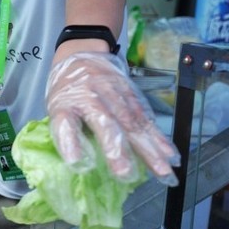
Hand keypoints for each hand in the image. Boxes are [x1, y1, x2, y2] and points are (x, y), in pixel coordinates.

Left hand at [46, 52, 179, 184]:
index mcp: (73, 101)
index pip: (72, 122)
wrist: (84, 54)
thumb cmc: (68, 89)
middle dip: (124, 152)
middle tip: (131, 175)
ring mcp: (119, 95)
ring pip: (135, 124)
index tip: (81, 164)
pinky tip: (171, 154)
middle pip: (112, 125)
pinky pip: (147, 119)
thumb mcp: (56, 108)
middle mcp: (97, 97)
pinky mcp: (134, 96)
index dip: (74, 142)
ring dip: (151, 149)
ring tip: (164, 171)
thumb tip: (78, 163)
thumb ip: (65, 133)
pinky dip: (160, 138)